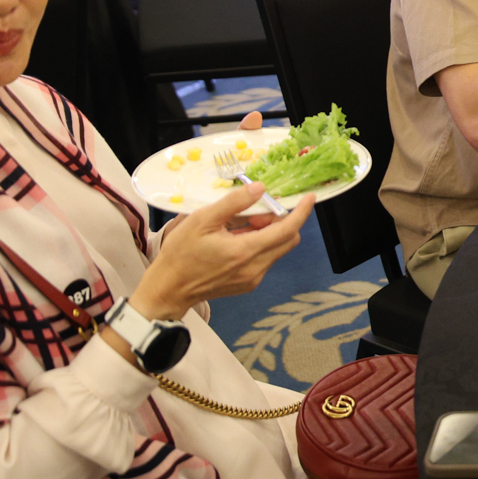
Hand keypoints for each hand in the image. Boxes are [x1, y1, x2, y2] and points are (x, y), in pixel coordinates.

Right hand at [132, 182, 310, 318]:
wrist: (168, 290)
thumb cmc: (181, 254)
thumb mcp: (202, 220)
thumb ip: (234, 203)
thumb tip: (260, 188)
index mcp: (245, 251)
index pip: (287, 230)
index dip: (301, 212)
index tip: (309, 198)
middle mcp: (255, 268)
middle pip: (288, 240)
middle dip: (280, 221)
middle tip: (255, 212)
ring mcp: (253, 279)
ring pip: (277, 250)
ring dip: (268, 233)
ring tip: (239, 226)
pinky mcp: (248, 284)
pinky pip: (265, 260)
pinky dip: (259, 245)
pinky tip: (235, 240)